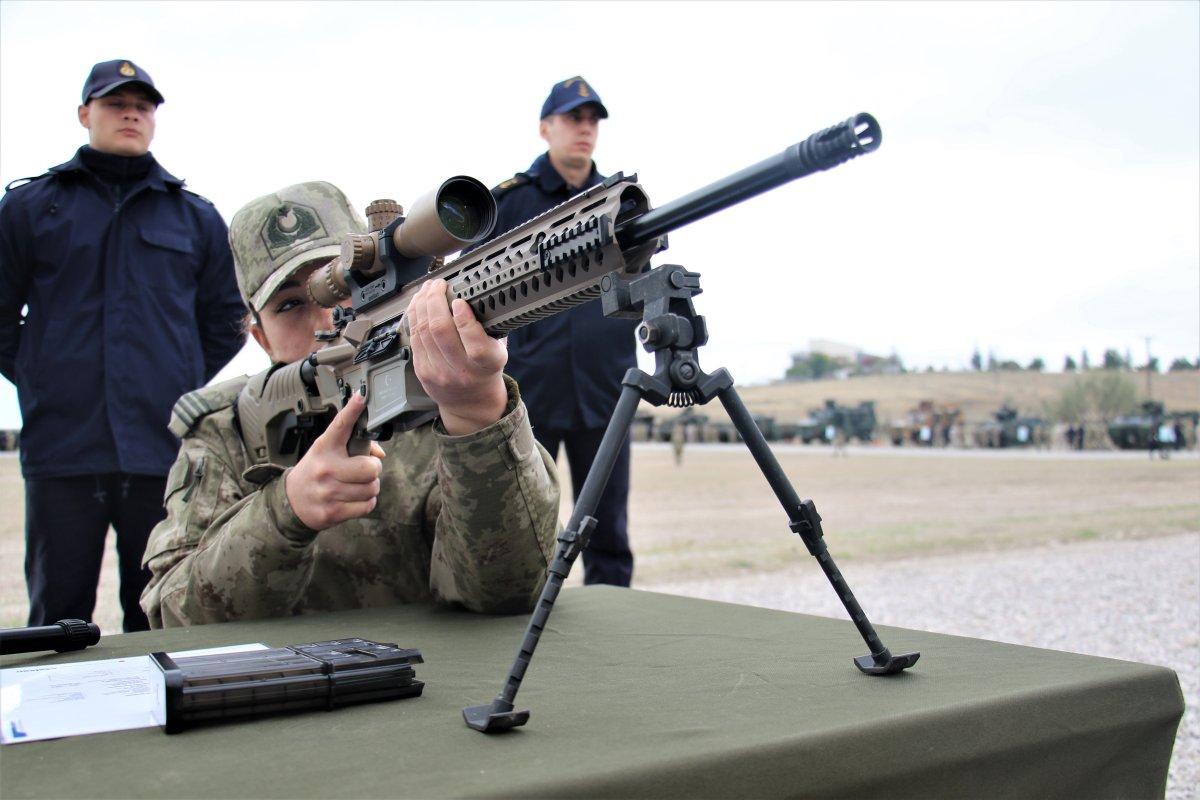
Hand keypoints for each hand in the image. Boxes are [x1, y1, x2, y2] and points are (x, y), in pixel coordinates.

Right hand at [285, 392, 385, 530]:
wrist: (291, 501)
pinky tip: (354, 498)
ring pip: (372, 488)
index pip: (340, 426)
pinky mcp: (333, 512)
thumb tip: (380, 454)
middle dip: (374, 469)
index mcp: (324, 448)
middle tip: (365, 469)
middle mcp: (326, 468)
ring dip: (370, 487)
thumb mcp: (327, 453)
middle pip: (370, 468)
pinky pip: (367, 505)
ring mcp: (328, 492)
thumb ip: (354, 447)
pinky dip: (366, 502)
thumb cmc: (316, 471)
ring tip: (357, 485)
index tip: (361, 396)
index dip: (352, 410)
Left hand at [407, 278, 507, 434]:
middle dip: (435, 300)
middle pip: (440, 330)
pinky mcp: (422, 370)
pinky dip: (414, 316)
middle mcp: (462, 370)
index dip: (464, 318)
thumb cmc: (484, 370)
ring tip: (427, 289)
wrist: (470, 401)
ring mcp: (439, 372)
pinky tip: (419, 304)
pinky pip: (414, 337)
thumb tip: (475, 294)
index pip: (475, 342)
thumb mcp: (497, 350)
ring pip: (423, 330)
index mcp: (486, 364)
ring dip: (422, 304)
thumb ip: (489, 326)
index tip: (460, 301)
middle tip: (438, 285)